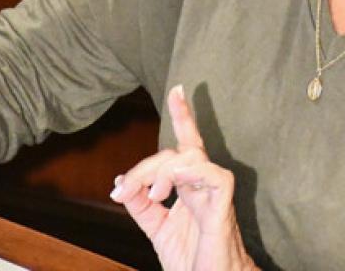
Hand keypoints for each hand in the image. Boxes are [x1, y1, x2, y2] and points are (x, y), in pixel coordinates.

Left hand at [111, 85, 256, 270]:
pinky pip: (215, 176)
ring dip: (163, 173)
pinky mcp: (224, 207)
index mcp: (191, 189)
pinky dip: (190, 173)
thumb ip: (141, 206)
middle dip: (146, 166)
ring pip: (191, 157)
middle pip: (178, 150)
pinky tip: (173, 183)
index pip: (185, 146)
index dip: (183, 116)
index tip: (177, 90)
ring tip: (153, 197)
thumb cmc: (192, 260)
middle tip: (124, 192)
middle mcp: (203, 186)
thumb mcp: (158, 230)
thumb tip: (121, 182)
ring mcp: (215, 194)